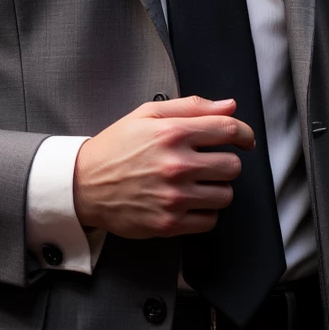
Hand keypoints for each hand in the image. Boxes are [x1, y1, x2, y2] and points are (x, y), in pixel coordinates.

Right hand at [73, 95, 250, 238]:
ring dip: (216, 189)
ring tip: (196, 183)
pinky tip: (189, 201)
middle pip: (232, 165)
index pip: (229, 130)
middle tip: (207, 163)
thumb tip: (229, 106)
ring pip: (225, 195)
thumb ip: (191, 107)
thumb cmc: (116, 148)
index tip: (244, 139)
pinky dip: (205, 212)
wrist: (84, 185)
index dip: (244, 133)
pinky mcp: (170, 222)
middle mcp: (176, 165)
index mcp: (172, 133)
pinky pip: (210, 220)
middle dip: (224, 162)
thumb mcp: (147, 114)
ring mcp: (174, 197)